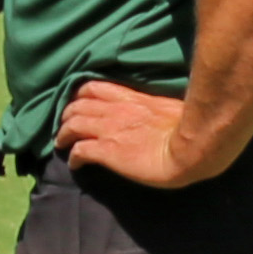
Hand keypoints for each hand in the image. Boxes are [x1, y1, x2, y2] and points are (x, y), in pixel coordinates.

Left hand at [57, 79, 236, 189]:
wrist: (191, 148)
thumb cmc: (190, 128)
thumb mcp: (168, 107)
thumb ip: (153, 107)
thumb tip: (154, 112)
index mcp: (131, 98)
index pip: (96, 88)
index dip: (81, 95)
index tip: (78, 103)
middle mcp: (115, 110)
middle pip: (78, 105)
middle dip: (68, 114)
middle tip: (65, 124)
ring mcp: (108, 130)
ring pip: (72, 125)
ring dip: (63, 133)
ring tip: (61, 142)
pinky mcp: (106, 151)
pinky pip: (80, 151)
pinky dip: (73, 157)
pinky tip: (75, 165)